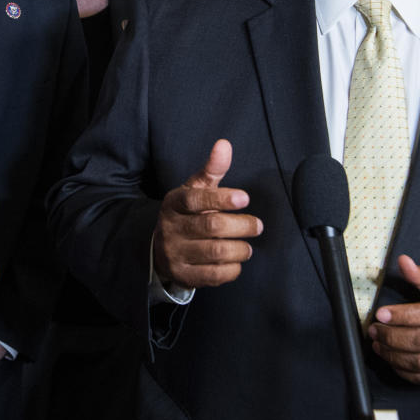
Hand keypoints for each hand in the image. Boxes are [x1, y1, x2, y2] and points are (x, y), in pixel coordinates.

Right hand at [151, 139, 262, 287]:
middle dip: (241, 225)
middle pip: (211, 226)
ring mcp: (175, 253)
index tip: (245, 198)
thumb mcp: (195, 190)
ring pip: (216, 252)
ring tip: (247, 245)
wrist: (161, 248)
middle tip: (257, 225)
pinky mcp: (183, 275)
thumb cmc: (187, 214)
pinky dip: (233, 268)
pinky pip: (215, 275)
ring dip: (240, 248)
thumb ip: (211, 169)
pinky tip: (235, 260)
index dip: (221, 199)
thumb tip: (224, 144)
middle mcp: (171, 228)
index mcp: (174, 203)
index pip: (195, 200)